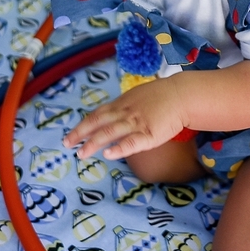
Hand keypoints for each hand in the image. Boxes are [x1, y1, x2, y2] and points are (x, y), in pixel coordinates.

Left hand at [64, 77, 187, 159]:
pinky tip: (109, 154)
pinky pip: (131, 142)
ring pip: (110, 133)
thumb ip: (123, 107)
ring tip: (82, 154)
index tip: (69, 137)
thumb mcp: (137, 96)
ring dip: (94, 143)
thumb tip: (111, 116)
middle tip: (68, 145)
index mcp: (121, 104)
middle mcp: (124, 113)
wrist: (181, 95)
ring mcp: (136, 123)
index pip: (96, 115)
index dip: (82, 126)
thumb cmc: (161, 96)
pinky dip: (119, 148)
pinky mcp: (149, 134)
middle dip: (81, 135)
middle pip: (98, 124)